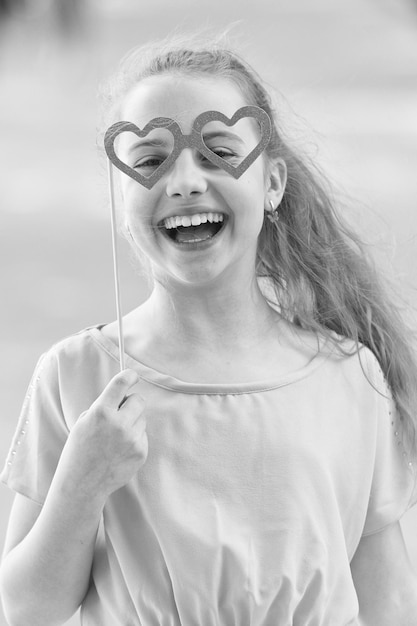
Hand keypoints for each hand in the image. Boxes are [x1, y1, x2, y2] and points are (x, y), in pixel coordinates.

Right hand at [61, 369, 147, 499]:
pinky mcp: (141, 452)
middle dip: (131, 403)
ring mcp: (132, 439)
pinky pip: (143, 436)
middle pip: (138, 400)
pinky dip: (134, 439)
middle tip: (120, 414)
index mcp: (101, 412)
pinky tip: (119, 451)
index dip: (129, 376)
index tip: (132, 375)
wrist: (82, 484)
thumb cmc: (79, 450)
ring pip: (142, 418)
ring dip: (132, 423)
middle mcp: (119, 424)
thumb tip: (123, 396)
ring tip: (115, 439)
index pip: (120, 384)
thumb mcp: (84, 423)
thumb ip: (102, 407)